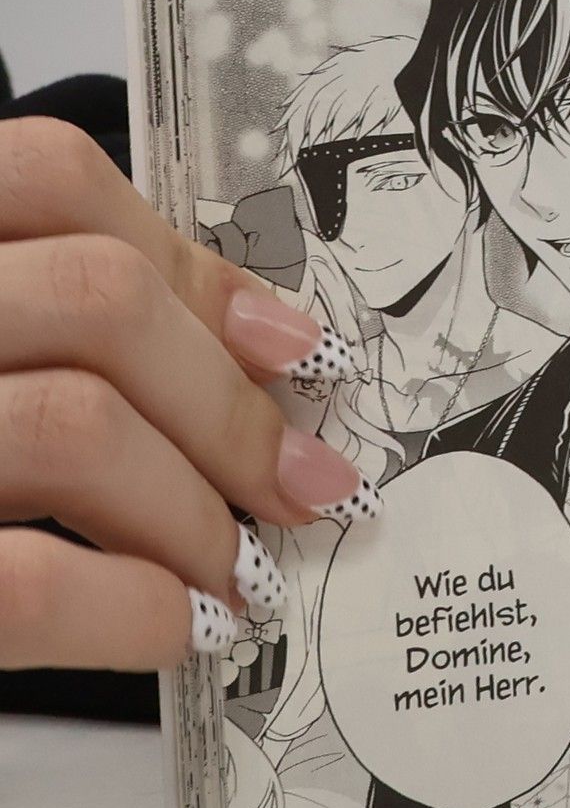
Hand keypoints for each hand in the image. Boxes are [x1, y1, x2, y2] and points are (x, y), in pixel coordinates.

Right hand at [0, 119, 381, 672]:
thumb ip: (38, 317)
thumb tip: (252, 348)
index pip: (50, 180)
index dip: (195, 266)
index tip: (290, 348)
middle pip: (96, 299)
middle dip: (230, 406)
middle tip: (303, 486)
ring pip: (72, 424)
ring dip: (192, 510)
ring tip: (235, 570)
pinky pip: (20, 584)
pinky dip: (130, 608)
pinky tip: (177, 628)